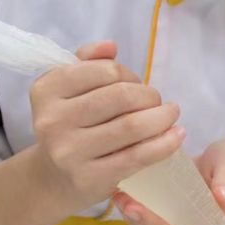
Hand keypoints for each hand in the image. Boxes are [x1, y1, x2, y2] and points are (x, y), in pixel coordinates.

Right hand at [29, 41, 184, 210]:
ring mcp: (70, 152)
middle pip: (120, 96)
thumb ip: (87, 61)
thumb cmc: (69, 126)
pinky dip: (164, 144)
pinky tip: (177, 135)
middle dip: (148, 95)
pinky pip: (137, 156)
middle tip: (156, 101)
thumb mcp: (67, 89)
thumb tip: (111, 46)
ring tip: (171, 114)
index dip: (129, 74)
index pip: (104, 70)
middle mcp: (53, 120)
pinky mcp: (90, 178)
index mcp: (47, 90)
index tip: (135, 84)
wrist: (53, 178)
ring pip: (131, 126)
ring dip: (162, 117)